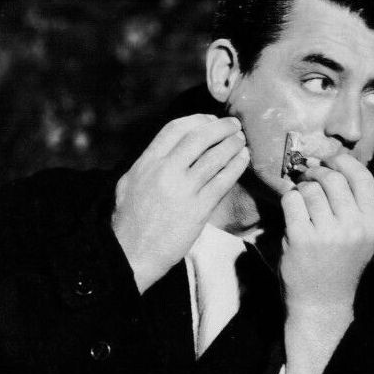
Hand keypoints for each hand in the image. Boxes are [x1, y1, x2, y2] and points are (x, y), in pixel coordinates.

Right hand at [111, 115, 249, 292]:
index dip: (197, 120)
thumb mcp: (129, 183)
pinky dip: (236, 166)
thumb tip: (167, 150)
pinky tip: (244, 160)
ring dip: (232, 144)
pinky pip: (223, 181)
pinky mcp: (198, 209)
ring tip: (242, 140)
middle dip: (220, 127)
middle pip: (199, 138)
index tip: (210, 119)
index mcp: (146, 162)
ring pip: (214, 157)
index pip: (174, 129)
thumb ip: (149, 164)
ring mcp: (183, 189)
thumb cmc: (129, 222)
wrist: (132, 254)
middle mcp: (165, 171)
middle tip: (234, 124)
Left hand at [278, 154, 373, 373]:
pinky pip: (292, 201)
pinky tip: (291, 213)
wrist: (322, 303)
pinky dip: (288, 201)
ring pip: (310, 188)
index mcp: (372, 224)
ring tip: (300, 201)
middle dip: (316, 172)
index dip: (343, 160)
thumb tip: (333, 160)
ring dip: (300, 189)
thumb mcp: (359, 236)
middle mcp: (354, 227)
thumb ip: (353, 204)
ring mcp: (328, 233)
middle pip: (333, 178)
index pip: (362, 177)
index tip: (328, 157)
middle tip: (305, 174)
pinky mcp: (302, 238)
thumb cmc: (338, 264)